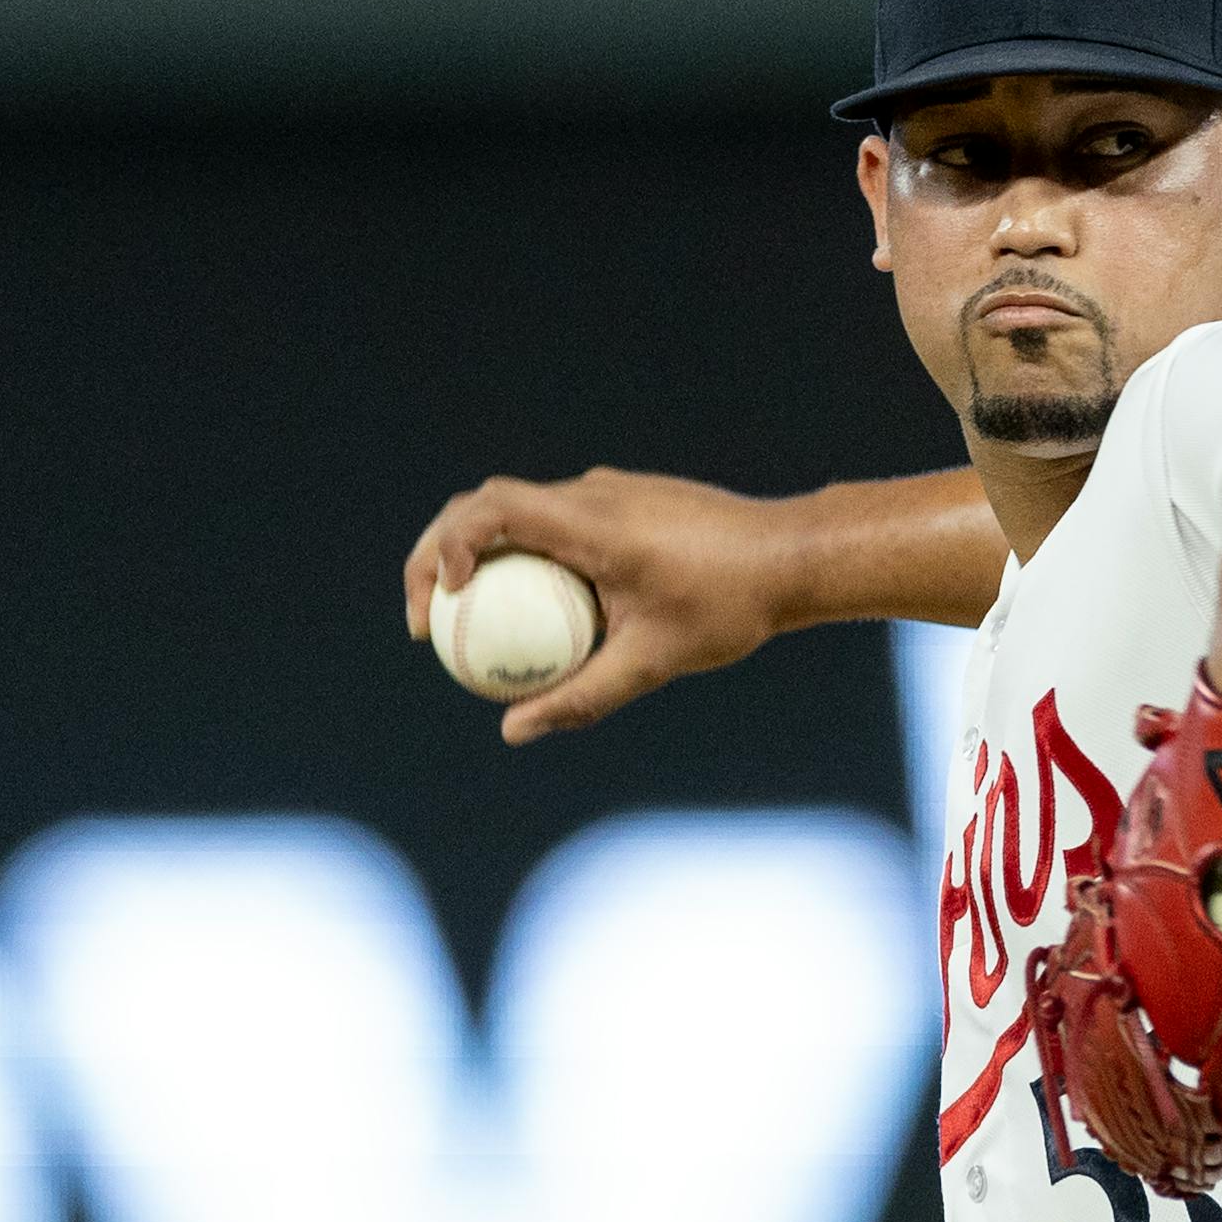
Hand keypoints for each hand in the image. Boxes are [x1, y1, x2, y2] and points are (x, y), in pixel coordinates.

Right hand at [404, 469, 795, 743]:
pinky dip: (528, 557)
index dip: (445, 545)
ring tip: (470, 625)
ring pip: (522, 511)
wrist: (794, 556)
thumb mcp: (654, 661)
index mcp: (592, 521)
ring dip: (483, 555)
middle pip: (488, 504)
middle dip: (439, 553)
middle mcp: (593, 493)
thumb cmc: (731, 607)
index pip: (492, 508)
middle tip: (427, 624)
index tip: (441, 602)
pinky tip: (538, 614)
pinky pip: (558, 522)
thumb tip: (514, 730)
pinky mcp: (626, 500)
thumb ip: (582, 696)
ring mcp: (610, 491)